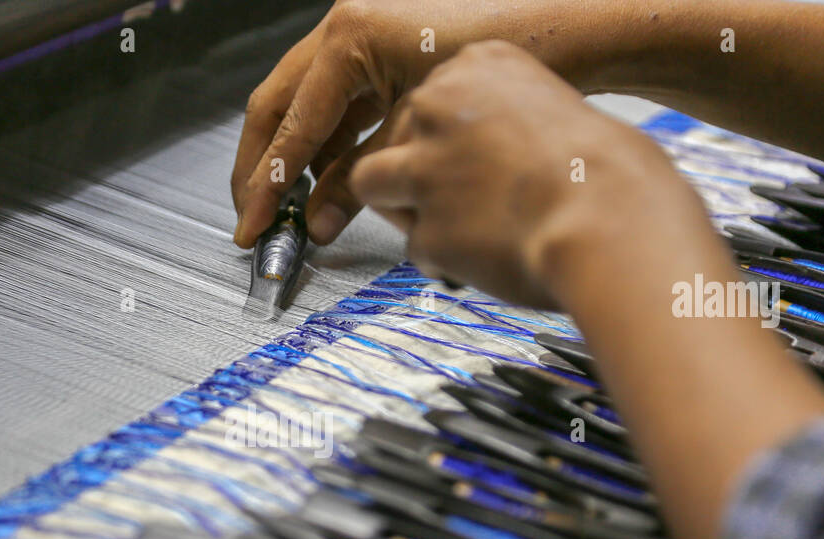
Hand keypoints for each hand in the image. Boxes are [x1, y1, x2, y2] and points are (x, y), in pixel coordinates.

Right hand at [230, 0, 603, 248]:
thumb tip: (317, 223)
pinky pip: (340, 101)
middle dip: (260, 167)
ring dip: (294, 158)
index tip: (252, 227)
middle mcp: (347, 25)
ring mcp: (364, 33)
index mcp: (348, 37)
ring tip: (291, 209)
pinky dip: (330, 143)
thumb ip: (358, 178)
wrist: (571, 29)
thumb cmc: (508, 62)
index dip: (265, 185)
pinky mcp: (385, 49)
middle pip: (276, 106)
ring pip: (305, 104)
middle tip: (253, 218)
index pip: (289, 126)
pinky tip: (332, 181)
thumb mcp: (417, 133)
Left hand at [349, 40, 691, 309]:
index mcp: (478, 66)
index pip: (428, 98)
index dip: (443, 136)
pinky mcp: (424, 228)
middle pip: (393, 135)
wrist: (609, 220)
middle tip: (451, 200)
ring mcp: (425, 168)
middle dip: (413, 171)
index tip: (466, 158)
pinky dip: (441, 260)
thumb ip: (506, 124)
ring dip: (401, 209)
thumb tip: (493, 158)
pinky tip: (479, 263)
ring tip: (443, 228)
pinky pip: (415, 248)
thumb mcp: (557, 111)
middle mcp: (438, 108)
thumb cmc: (606, 173)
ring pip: (370, 182)